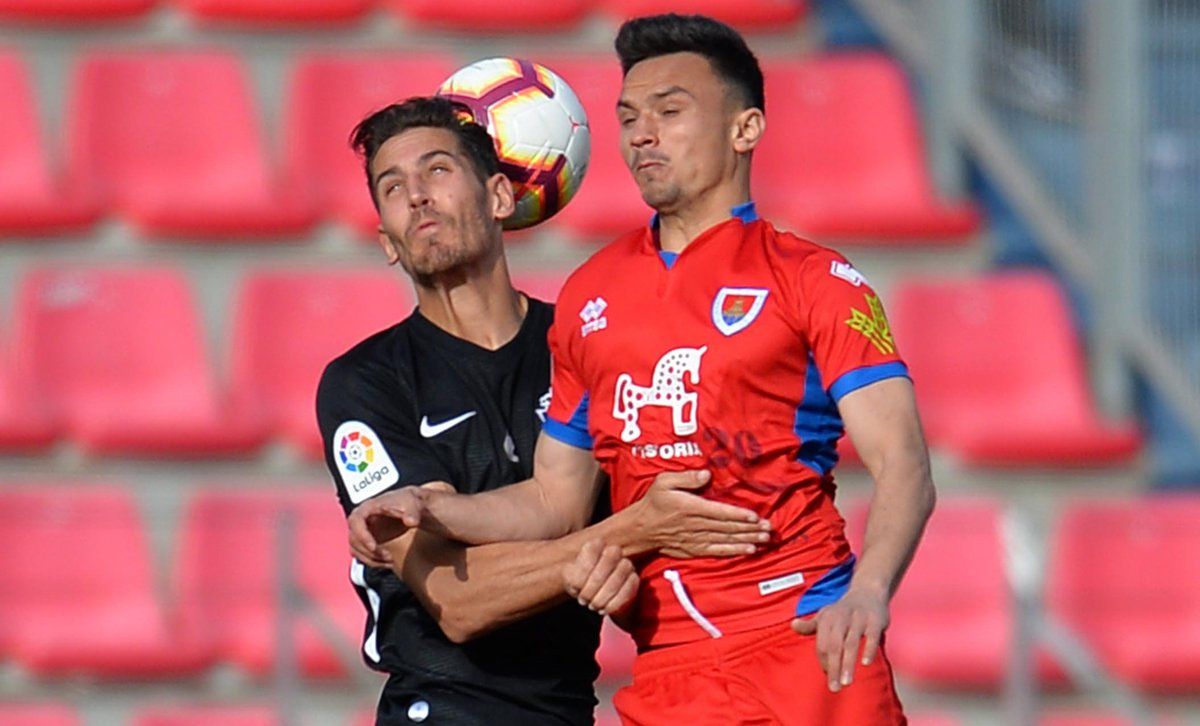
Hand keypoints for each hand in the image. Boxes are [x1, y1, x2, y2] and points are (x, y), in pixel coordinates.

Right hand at [346, 486, 429, 566]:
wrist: (413, 508)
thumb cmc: (409, 503)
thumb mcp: (413, 504)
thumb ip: (412, 512)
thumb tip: (410, 521)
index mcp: (367, 507)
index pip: (355, 521)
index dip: (362, 536)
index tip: (373, 547)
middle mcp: (361, 519)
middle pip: (353, 538)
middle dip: (368, 551)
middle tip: (387, 557)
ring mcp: (362, 531)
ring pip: (355, 549)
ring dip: (370, 558)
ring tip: (390, 561)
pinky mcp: (366, 541)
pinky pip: (361, 554)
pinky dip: (372, 561)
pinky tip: (387, 563)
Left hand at [563, 540, 638, 616]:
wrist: (593, 595)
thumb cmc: (579, 584)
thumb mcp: (570, 579)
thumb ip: (572, 577)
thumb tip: (577, 585)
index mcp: (595, 545)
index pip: (592, 549)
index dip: (583, 571)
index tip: (575, 588)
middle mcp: (613, 551)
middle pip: (609, 558)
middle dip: (593, 584)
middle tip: (583, 600)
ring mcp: (626, 565)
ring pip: (619, 575)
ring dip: (602, 596)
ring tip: (593, 605)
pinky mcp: (633, 579)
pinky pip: (629, 589)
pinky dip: (614, 603)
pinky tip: (605, 609)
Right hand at [634, 470, 771, 557]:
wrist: (639, 530)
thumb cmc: (653, 503)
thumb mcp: (663, 482)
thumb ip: (685, 478)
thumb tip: (706, 475)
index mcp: (689, 508)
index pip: (718, 512)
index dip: (738, 515)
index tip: (755, 516)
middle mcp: (695, 525)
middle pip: (727, 527)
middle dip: (749, 529)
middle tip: (769, 528)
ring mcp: (695, 539)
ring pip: (726, 540)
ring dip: (747, 540)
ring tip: (764, 540)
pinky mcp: (694, 549)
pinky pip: (717, 551)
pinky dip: (733, 551)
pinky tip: (748, 551)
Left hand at [791, 588, 888, 691]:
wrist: (868, 591)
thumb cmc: (843, 610)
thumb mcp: (825, 616)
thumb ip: (809, 625)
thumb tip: (793, 625)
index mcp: (827, 618)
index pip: (822, 645)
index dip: (824, 662)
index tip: (829, 676)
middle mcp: (841, 617)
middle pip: (834, 646)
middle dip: (833, 668)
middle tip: (834, 688)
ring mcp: (859, 618)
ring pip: (851, 643)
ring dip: (848, 664)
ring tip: (846, 683)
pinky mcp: (875, 620)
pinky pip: (872, 637)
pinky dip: (868, 649)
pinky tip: (865, 664)